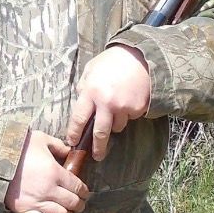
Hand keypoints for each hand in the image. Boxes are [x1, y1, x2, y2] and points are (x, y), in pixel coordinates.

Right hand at [4, 130, 89, 212]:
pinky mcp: (24, 210)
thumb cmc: (19, 148)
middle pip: (72, 203)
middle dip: (79, 205)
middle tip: (79, 205)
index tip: (85, 194)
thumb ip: (58, 145)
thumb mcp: (41, 139)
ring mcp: (37, 202)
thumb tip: (69, 151)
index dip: (84, 192)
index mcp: (56, 173)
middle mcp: (49, 190)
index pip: (78, 187)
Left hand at [65, 45, 150, 160]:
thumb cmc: (112, 61)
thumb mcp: (91, 70)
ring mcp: (124, 107)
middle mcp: (106, 103)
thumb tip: (80, 103)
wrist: (140, 56)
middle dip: (97, 148)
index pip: (78, 119)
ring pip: (117, 126)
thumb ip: (84, 88)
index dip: (74, 133)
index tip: (72, 142)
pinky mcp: (138, 108)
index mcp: (90, 92)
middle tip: (96, 156)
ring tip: (116, 107)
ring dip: (115, 123)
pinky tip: (128, 99)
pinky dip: (128, 114)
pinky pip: (130, 118)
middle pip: (100, 133)